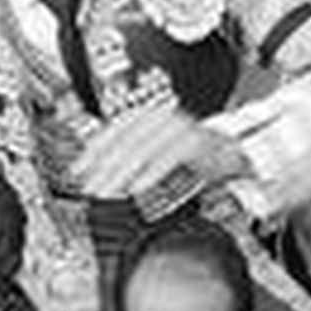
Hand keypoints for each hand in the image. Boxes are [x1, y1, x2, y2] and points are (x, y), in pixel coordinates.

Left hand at [72, 101, 241, 200]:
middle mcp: (160, 119)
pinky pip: (166, 159)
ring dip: (120, 175)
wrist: (232, 151)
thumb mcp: (157, 154)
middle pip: (122, 144)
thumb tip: (103, 174)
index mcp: (148, 118)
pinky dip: (149, 175)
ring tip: (107, 192)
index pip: (112, 131)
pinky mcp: (194, 144)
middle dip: (102, 169)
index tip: (77, 170)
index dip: (92, 152)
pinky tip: (136, 188)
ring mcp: (178, 129)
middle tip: (89, 189)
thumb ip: (134, 159)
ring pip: (140, 152)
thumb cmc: (193, 155)